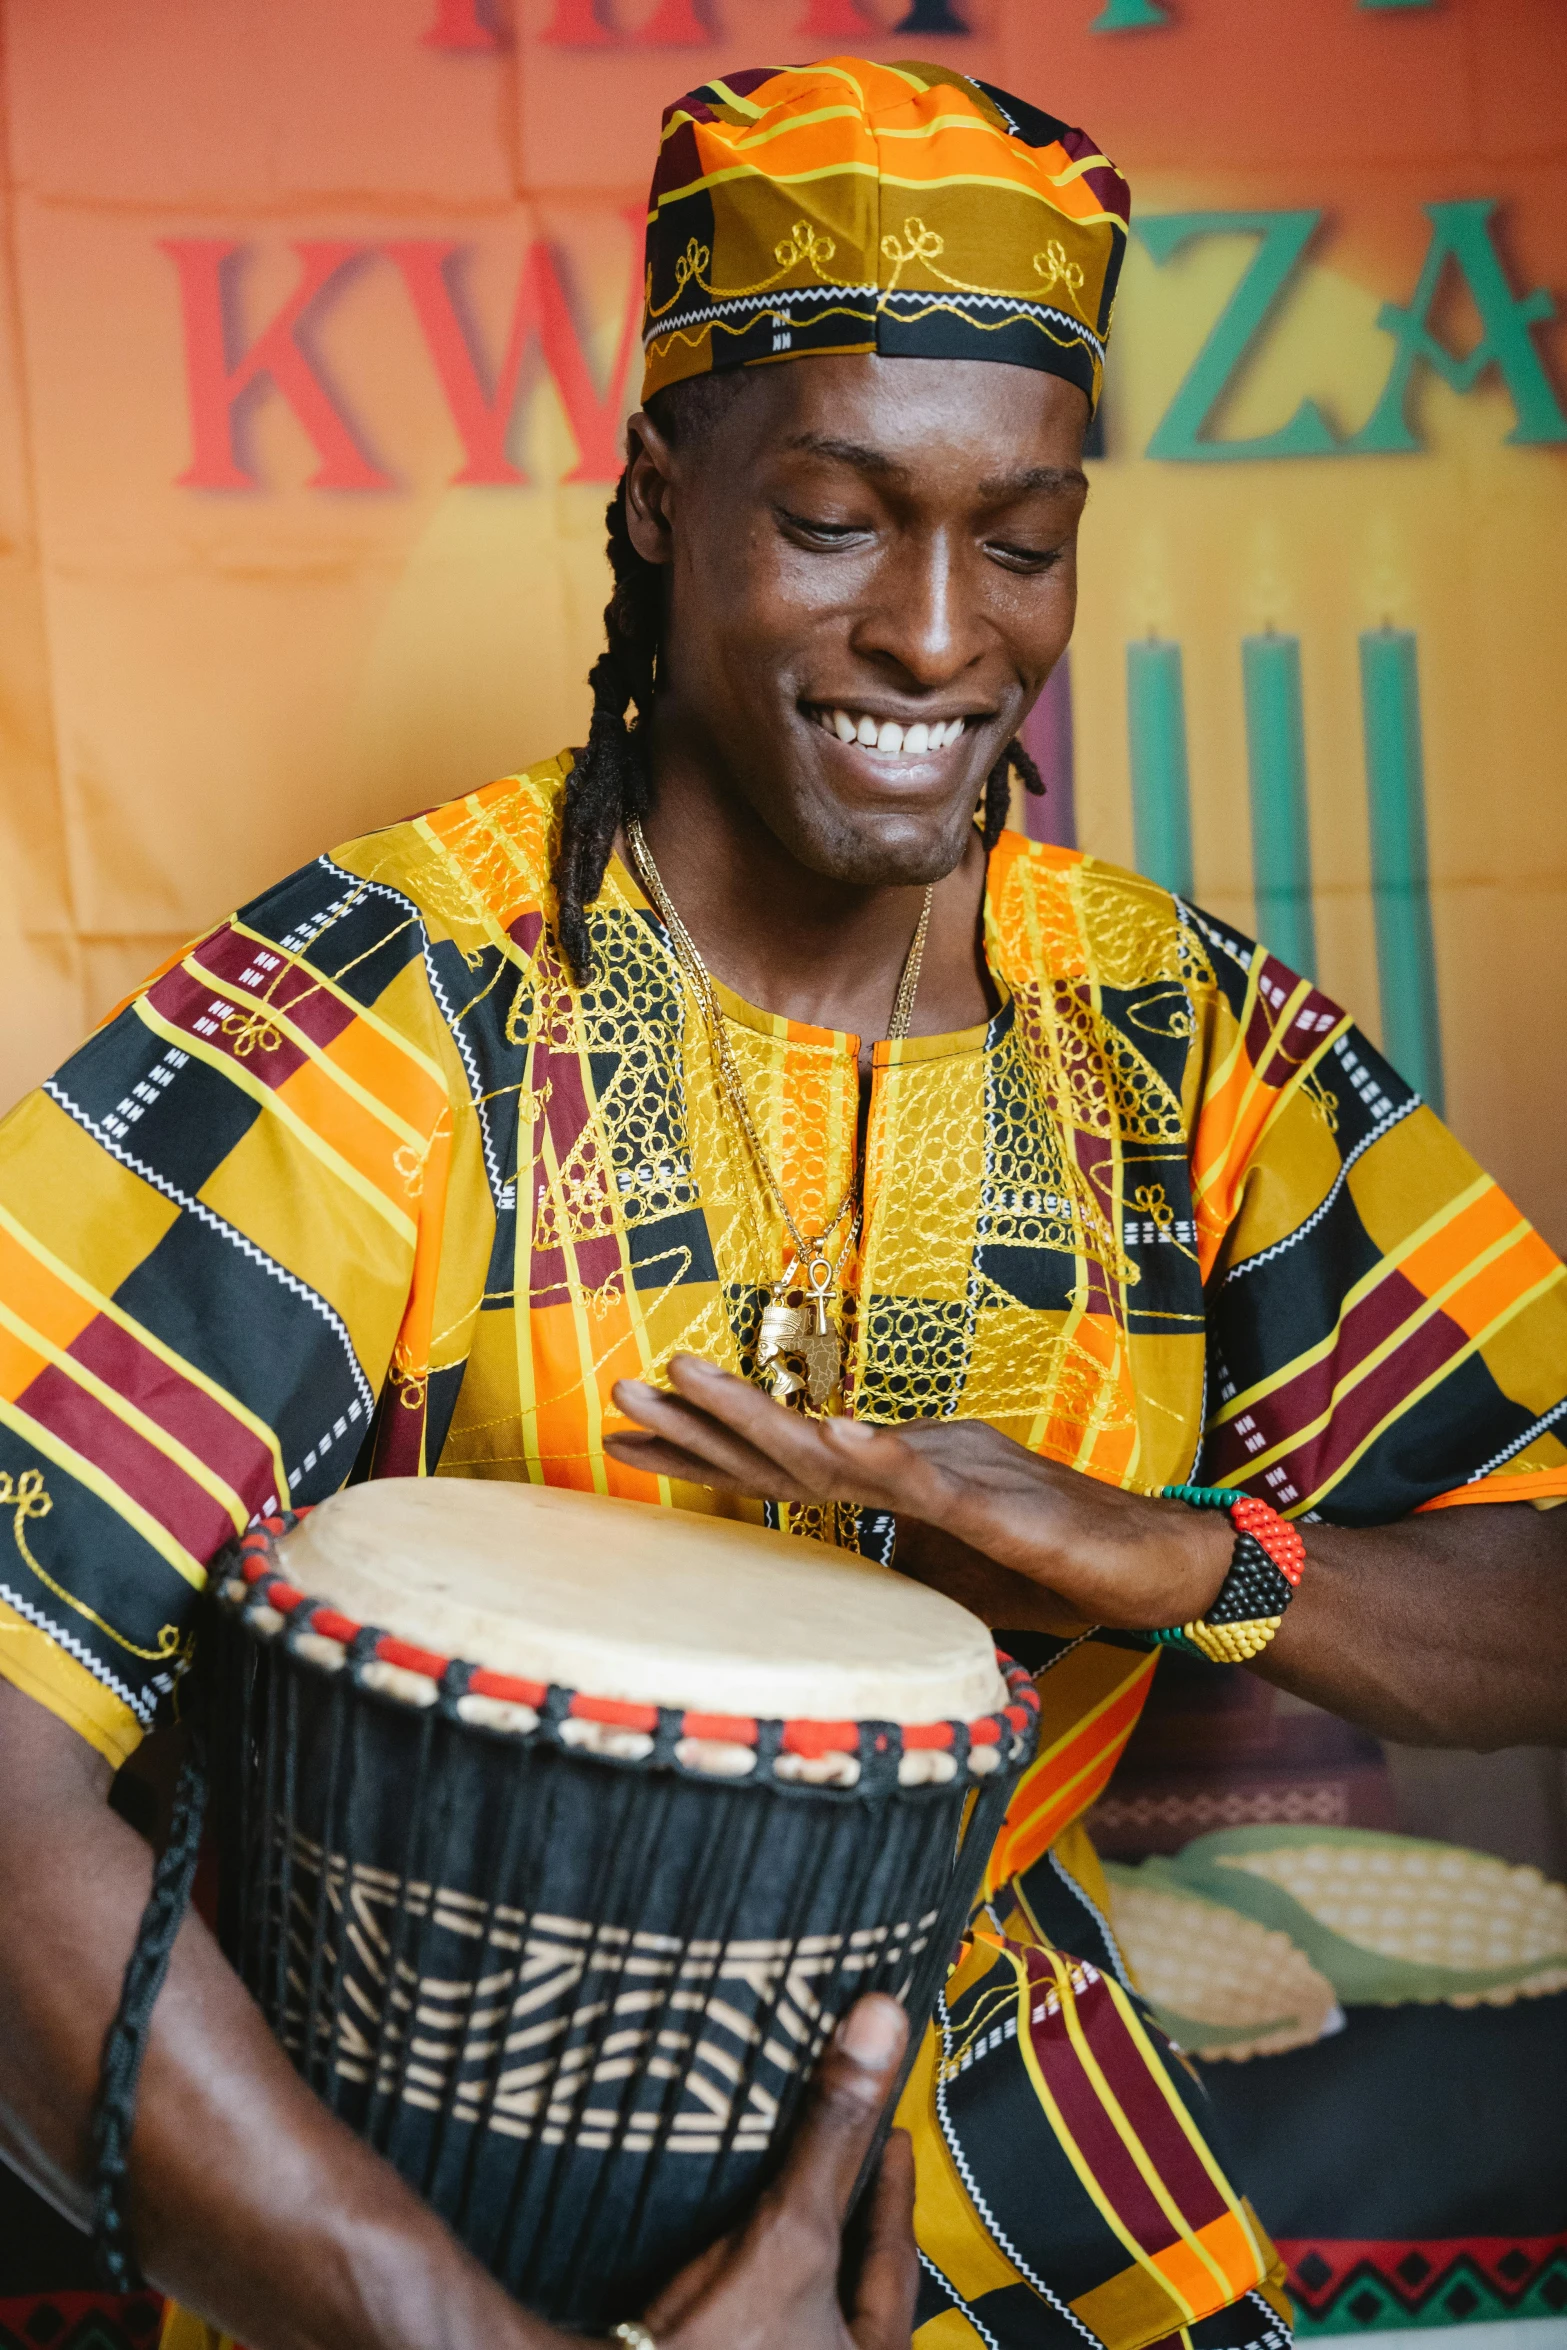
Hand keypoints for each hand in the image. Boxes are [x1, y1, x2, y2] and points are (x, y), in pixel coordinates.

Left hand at [607, 1357, 1229, 1632]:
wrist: (1155, 1568)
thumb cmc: (1060, 1569)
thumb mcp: (952, 1580)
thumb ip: (892, 1572)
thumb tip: (833, 1592)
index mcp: (895, 1480)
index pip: (781, 1465)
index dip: (703, 1450)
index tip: (627, 1435)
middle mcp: (911, 1461)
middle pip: (788, 1443)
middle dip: (701, 1420)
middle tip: (622, 1393)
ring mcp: (952, 1476)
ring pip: (838, 1444)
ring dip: (762, 1417)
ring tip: (692, 1384)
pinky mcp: (996, 1506)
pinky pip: (930, 1480)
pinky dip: (881, 1456)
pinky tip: (834, 1434)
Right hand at [646, 1994, 915, 2349]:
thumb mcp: (790, 2235)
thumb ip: (834, 2135)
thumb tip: (881, 2025)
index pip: (897, 2258)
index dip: (894, 2188)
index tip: (894, 2136)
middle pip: (857, 2286)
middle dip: (851, 2220)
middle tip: (850, 2158)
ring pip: (807, 2304)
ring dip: (801, 2251)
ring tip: (792, 2192)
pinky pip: (763, 2318)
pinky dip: (758, 2276)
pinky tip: (733, 2247)